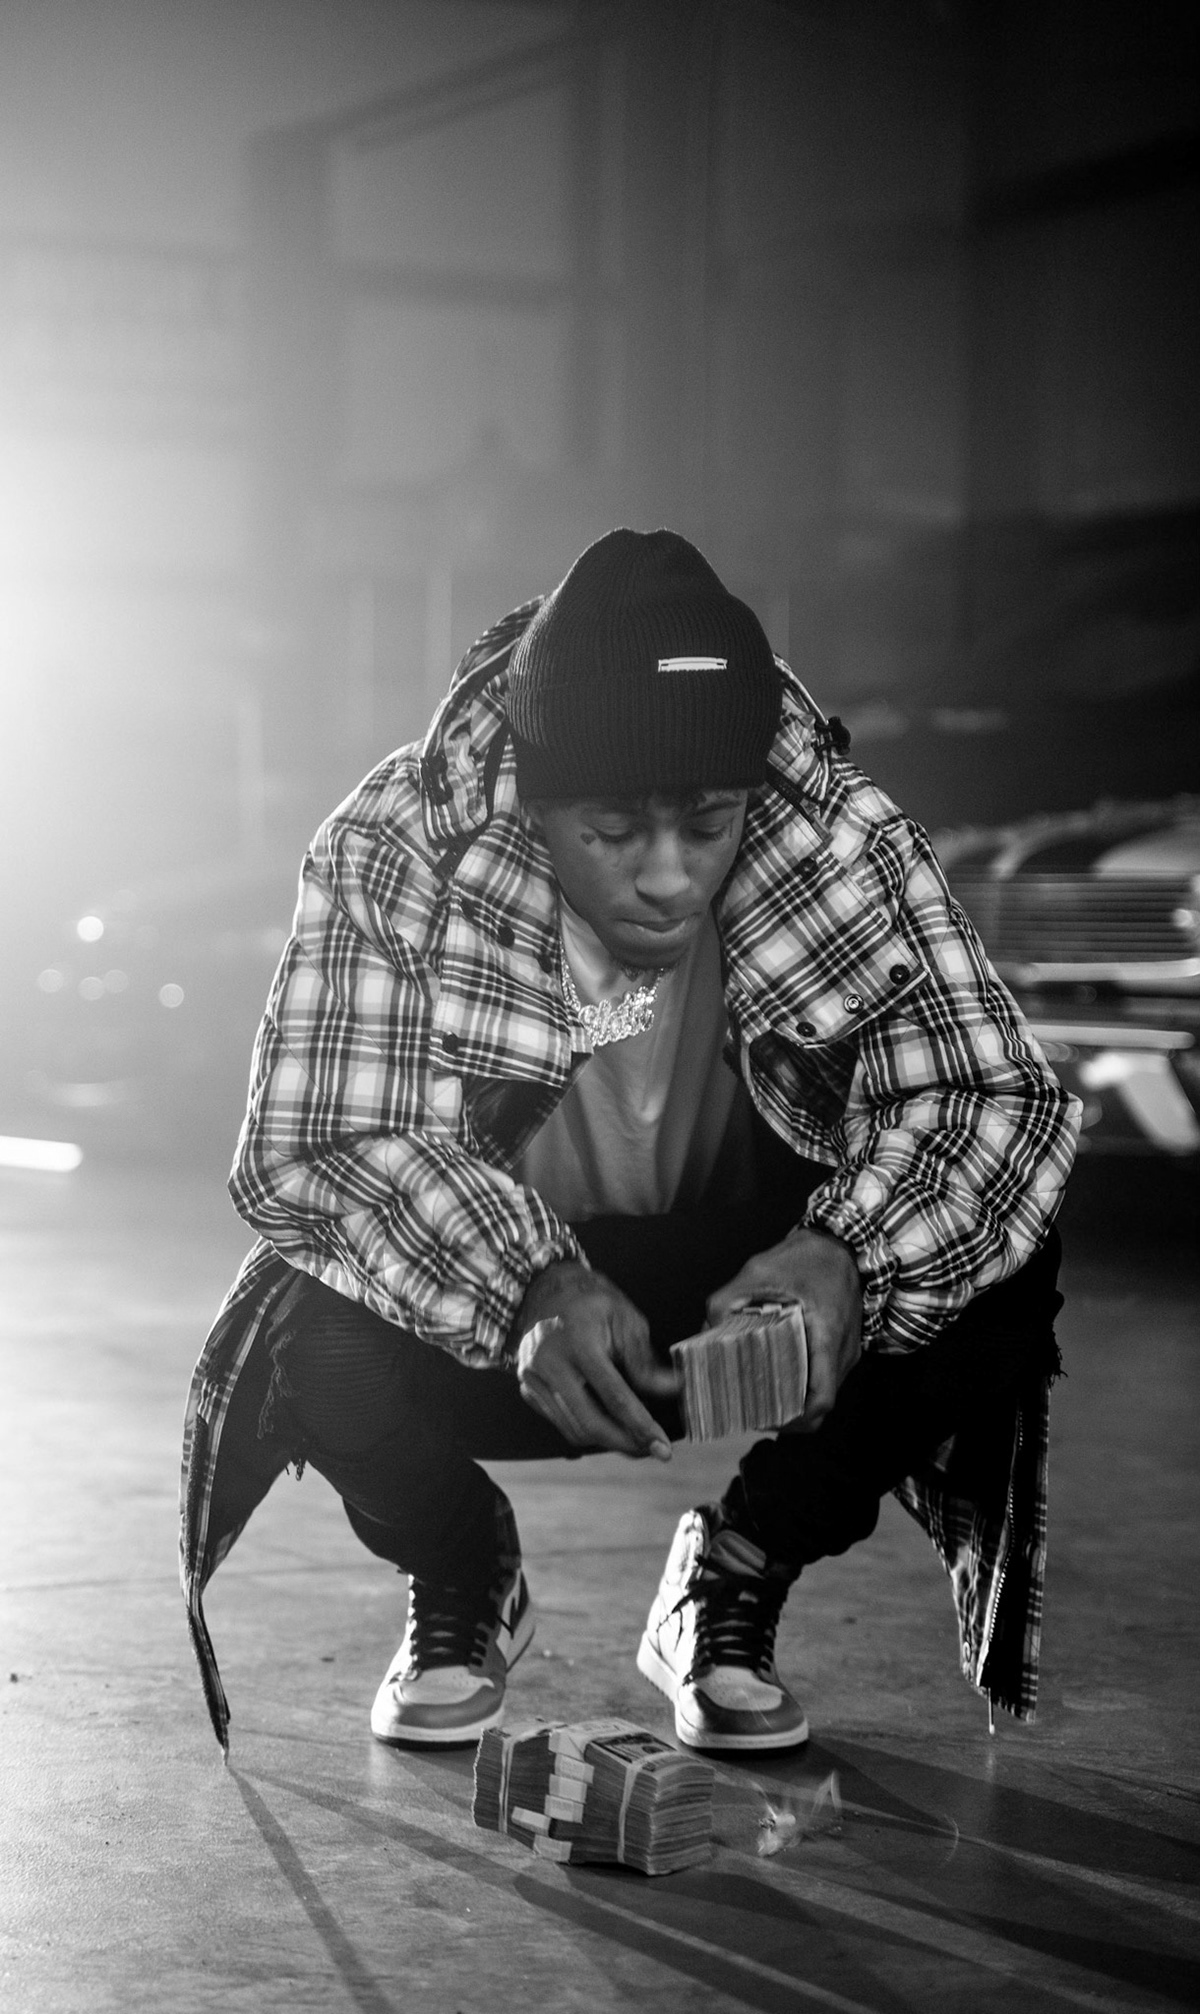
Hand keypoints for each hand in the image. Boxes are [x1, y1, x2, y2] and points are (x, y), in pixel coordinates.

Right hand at [510, 1261, 679, 1459]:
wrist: (545, 1291)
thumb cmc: (592, 1303)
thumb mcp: (625, 1320)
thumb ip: (645, 1361)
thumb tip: (674, 1390)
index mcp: (578, 1342)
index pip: (614, 1396)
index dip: (641, 1426)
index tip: (663, 1448)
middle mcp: (550, 1364)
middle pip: (590, 1423)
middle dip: (625, 1444)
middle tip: (653, 1451)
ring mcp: (534, 1379)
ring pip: (574, 1429)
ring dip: (608, 1442)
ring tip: (636, 1441)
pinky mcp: (529, 1389)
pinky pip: (561, 1422)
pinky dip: (588, 1431)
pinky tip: (610, 1427)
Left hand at [707, 1228, 862, 1432]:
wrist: (842, 1243)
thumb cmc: (805, 1257)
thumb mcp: (759, 1271)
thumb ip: (727, 1299)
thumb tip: (704, 1331)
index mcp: (828, 1338)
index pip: (821, 1401)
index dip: (793, 1420)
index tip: (764, 1419)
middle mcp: (843, 1353)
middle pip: (818, 1405)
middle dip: (786, 1415)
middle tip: (752, 1411)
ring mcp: (846, 1352)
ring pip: (821, 1393)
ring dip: (793, 1400)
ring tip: (758, 1395)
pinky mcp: (841, 1348)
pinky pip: (823, 1377)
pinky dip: (801, 1384)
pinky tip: (774, 1374)